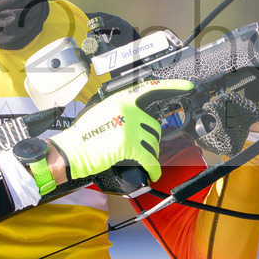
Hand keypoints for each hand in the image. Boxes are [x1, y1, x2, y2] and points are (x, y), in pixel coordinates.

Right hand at [49, 79, 193, 182]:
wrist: (71, 151)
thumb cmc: (84, 135)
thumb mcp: (103, 111)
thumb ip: (123, 110)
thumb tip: (140, 117)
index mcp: (121, 99)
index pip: (150, 88)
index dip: (172, 86)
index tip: (187, 86)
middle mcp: (127, 109)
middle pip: (154, 125)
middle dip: (151, 140)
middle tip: (141, 150)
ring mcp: (129, 126)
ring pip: (153, 142)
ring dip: (150, 154)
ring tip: (140, 160)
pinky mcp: (128, 144)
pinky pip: (149, 158)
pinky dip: (153, 168)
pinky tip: (152, 173)